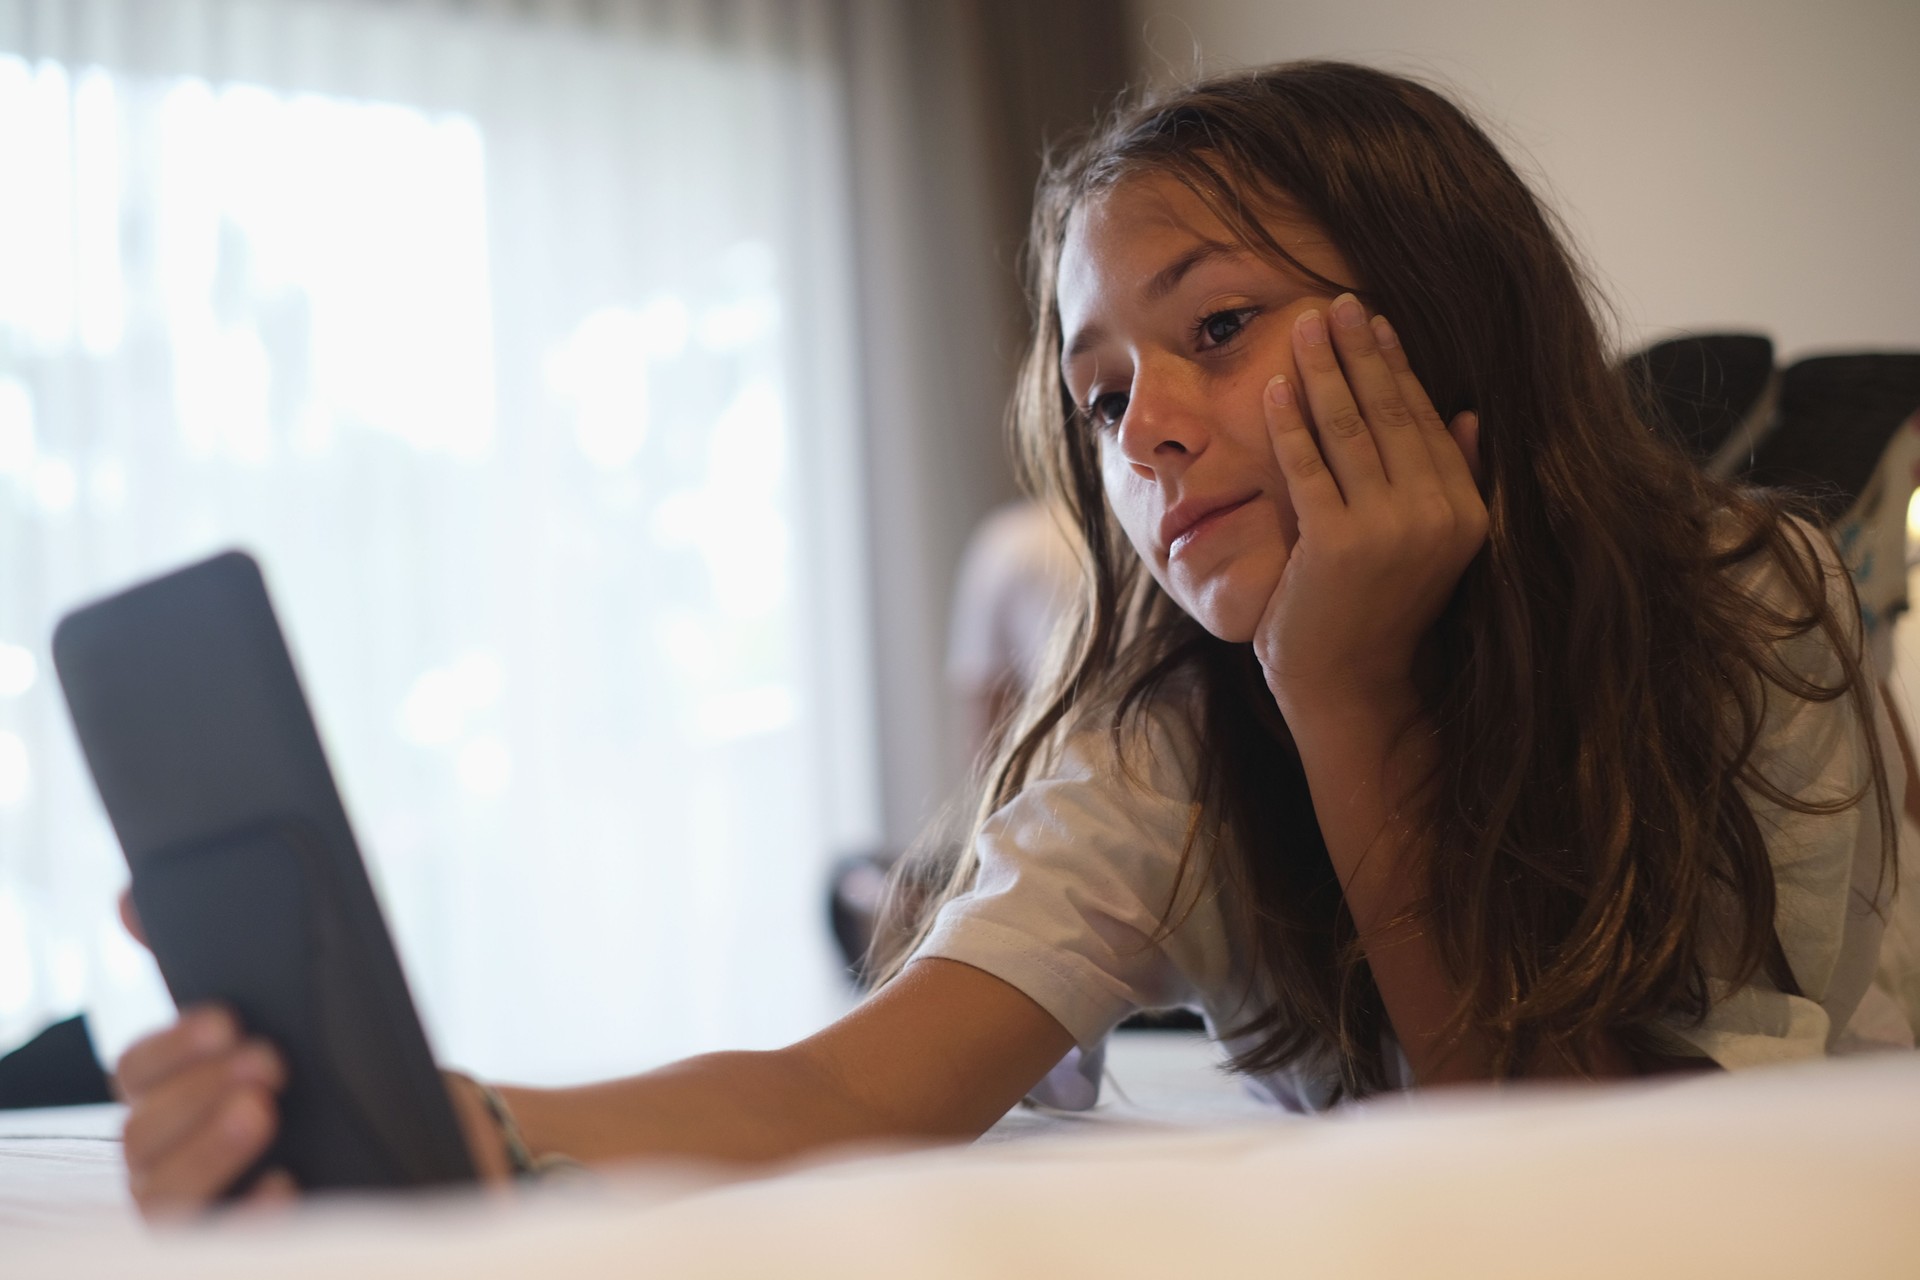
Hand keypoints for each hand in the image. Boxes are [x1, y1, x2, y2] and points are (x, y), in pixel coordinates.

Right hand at [114, 890, 512, 1210]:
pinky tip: (287, 1188)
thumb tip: (133, 897)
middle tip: (270, 1060)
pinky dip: (248, 1218)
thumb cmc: (349, 1073)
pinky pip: (218, 1248)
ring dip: (208, 1151)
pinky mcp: (247, 1246)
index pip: (135, 1073)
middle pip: (141, 1134)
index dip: (171, 1046)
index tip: (228, 1017)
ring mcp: (206, 1210)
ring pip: (159, 1198)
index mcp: (179, 1094)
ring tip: (265, 1113)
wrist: (428, 1142)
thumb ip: (232, 962)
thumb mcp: (307, 1010)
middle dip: (199, 1091)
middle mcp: (175, 1157)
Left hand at [1256, 294, 1485, 715]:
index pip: (1426, 421)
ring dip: (1324, 371)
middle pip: (1391, 413)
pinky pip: (1308, 467)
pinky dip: (1291, 424)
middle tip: (1334, 302)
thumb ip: (1452, 480)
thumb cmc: (1379, 614)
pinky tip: (1276, 387)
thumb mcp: (1430, 545)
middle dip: (1359, 352)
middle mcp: (1437, 517)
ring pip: (1350, 430)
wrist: (1349, 688)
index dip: (1398, 366)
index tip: (1374, 322)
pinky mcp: (1337, 544)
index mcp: (1468, 513)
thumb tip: (1472, 416)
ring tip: (1303, 326)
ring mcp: (1388, 530)